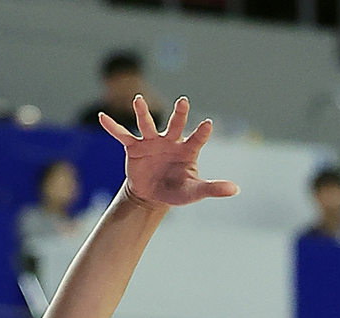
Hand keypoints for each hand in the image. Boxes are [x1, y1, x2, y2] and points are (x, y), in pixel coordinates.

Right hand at [99, 97, 239, 206]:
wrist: (152, 195)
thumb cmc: (176, 190)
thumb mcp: (194, 192)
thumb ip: (212, 188)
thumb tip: (235, 190)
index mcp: (187, 150)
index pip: (197, 139)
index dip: (202, 132)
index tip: (208, 124)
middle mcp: (170, 141)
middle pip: (175, 125)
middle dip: (179, 114)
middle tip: (184, 101)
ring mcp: (152, 142)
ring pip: (148, 124)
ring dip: (142, 113)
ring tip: (137, 100)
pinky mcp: (134, 147)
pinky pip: (123, 135)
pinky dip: (113, 127)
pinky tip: (103, 117)